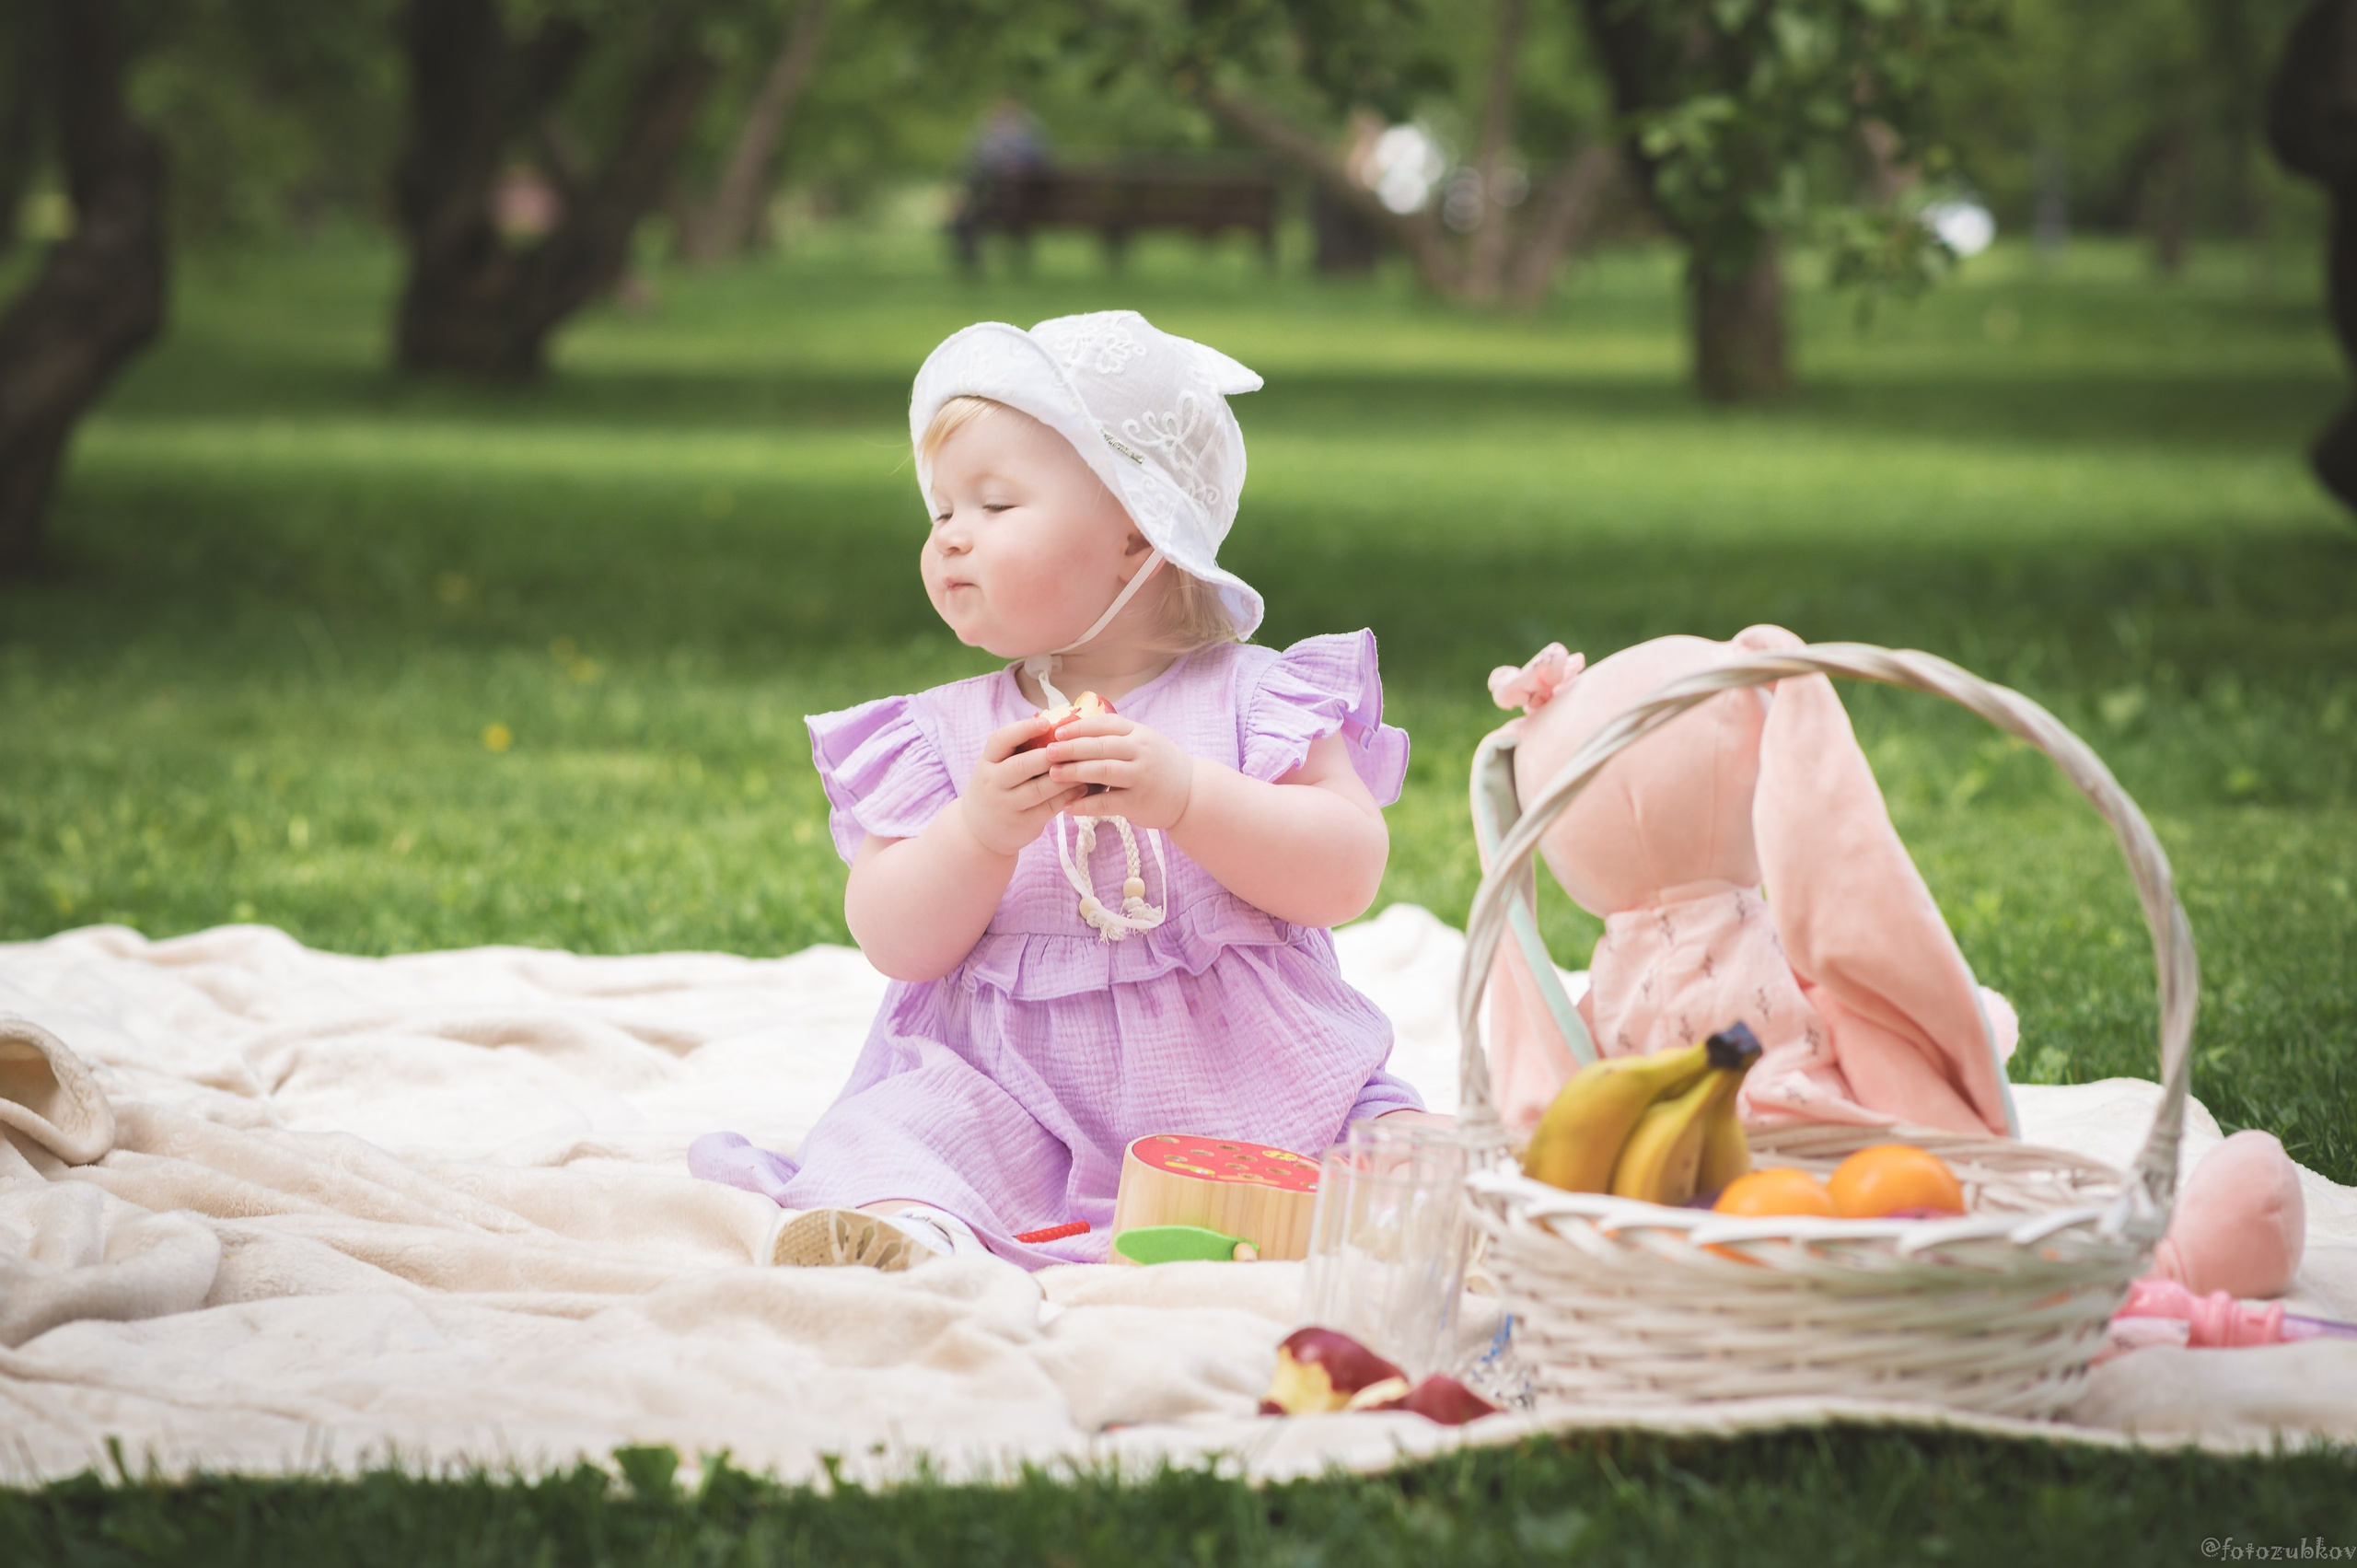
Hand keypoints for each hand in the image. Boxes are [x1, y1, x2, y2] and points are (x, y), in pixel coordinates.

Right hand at [962, 713, 1087, 855]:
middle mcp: (993, 783)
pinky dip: (1067, 796)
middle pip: (1022, 765)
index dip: (1023, 729)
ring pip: (1039, 789)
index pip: (1001, 740)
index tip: (1046, 722)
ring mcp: (1007, 805)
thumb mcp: (996, 767)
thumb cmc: (997, 788)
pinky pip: (1049, 808)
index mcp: (987, 762)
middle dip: (1050, 755)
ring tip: (1086, 766)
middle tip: (1073, 745)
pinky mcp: (1022, 823)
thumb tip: (1058, 724)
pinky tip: (1083, 788)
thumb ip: (1018, 749)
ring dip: (1065, 776)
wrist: (979, 831)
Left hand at [1045, 715, 1194, 829]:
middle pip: (1100, 746)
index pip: (1105, 725)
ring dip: (1074, 772)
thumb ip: (1118, 737)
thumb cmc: (1161, 766)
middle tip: (1047, 751)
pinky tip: (1068, 807)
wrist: (1193, 794)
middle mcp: (1141, 752)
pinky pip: (1107, 803)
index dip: (1079, 727)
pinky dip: (1085, 805)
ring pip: (1103, 771)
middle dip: (1071, 748)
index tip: (1057, 731)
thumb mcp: (1145, 742)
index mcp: (1139, 734)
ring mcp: (1141, 777)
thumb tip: (1076, 730)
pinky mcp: (1139, 802)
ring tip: (1052, 774)